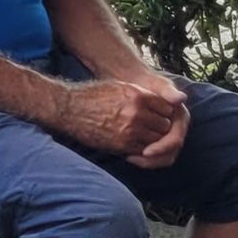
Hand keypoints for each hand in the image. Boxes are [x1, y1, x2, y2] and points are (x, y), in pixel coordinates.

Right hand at [51, 79, 184, 155]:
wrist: (70, 109)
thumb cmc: (94, 95)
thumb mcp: (120, 87)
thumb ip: (142, 95)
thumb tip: (162, 102)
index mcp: (138, 96)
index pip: (167, 108)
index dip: (164, 113)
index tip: (158, 115)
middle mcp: (137, 113)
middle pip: (165, 125)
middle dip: (160, 128)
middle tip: (152, 128)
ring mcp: (130, 130)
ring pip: (156, 140)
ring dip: (153, 140)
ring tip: (143, 136)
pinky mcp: (122, 145)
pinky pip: (144, 150)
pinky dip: (143, 149)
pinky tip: (134, 143)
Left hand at [116, 71, 190, 169]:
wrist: (137, 85)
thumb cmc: (148, 83)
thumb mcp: (159, 84)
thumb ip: (169, 91)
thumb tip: (181, 98)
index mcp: (181, 119)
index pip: (175, 140)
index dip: (162, 148)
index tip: (145, 152)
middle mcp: (177, 130)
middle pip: (170, 154)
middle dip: (153, 160)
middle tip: (133, 159)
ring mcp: (167, 137)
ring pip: (162, 158)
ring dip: (147, 162)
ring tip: (128, 158)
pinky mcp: (157, 140)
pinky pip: (153, 156)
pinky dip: (142, 158)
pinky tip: (127, 155)